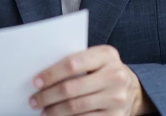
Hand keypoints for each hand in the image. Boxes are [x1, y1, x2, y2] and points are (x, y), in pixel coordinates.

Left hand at [29, 45, 153, 114]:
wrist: (132, 89)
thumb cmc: (103, 70)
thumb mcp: (95, 59)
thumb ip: (75, 62)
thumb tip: (42, 77)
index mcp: (107, 55)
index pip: (72, 63)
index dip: (51, 74)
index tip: (36, 82)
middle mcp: (115, 75)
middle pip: (71, 88)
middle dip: (48, 96)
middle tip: (34, 100)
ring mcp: (117, 97)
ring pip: (76, 107)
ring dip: (54, 111)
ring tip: (43, 110)